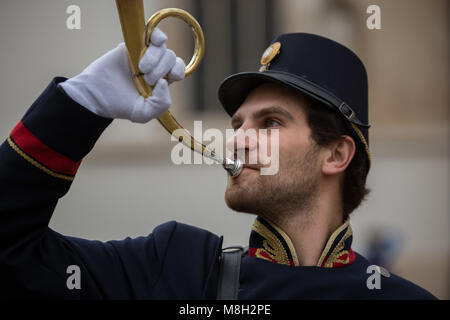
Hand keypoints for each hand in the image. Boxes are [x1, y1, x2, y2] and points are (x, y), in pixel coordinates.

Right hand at [59, 28, 184, 122]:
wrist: (96, 94)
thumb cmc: (120, 105)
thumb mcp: (144, 113)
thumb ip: (161, 104)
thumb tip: (165, 82)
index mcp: (161, 81)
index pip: (178, 70)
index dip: (176, 72)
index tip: (162, 81)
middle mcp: (155, 66)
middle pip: (171, 57)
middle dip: (161, 69)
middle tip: (147, 79)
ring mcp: (145, 53)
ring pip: (162, 47)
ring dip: (154, 57)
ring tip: (140, 69)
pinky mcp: (132, 44)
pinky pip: (153, 33)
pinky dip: (157, 37)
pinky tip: (152, 43)